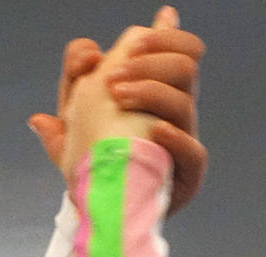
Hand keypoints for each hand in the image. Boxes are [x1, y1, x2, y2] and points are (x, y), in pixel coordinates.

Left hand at [30, 7, 207, 214]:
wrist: (95, 209)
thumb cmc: (89, 160)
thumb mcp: (71, 118)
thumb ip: (74, 82)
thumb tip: (88, 53)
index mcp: (155, 91)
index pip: (177, 50)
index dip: (162, 38)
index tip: (130, 44)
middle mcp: (173, 113)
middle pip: (185, 66)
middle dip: (150, 62)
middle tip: (114, 77)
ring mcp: (181, 143)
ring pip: (185, 101)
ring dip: (150, 91)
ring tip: (117, 98)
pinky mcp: (186, 177)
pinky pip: (194, 153)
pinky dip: (176, 138)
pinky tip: (156, 131)